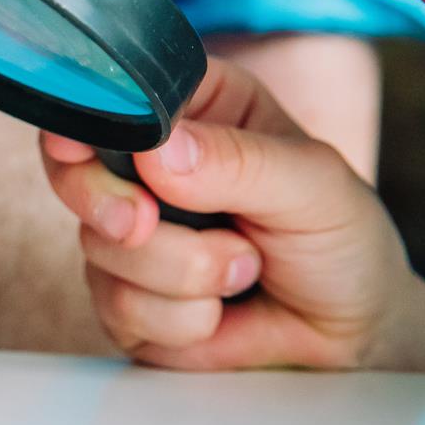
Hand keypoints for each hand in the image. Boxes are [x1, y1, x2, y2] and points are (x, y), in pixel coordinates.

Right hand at [41, 58, 424, 374]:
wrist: (351, 331)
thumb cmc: (340, 238)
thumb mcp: (313, 183)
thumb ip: (241, 161)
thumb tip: (160, 153)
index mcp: (193, 111)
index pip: (117, 93)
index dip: (86, 114)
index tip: (77, 144)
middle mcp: (150, 167)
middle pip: (74, 169)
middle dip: (107, 203)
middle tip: (145, 223)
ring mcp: (132, 234)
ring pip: (102, 248)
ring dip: (182, 274)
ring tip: (243, 268)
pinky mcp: (126, 298)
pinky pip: (118, 307)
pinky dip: (179, 319)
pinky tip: (220, 309)